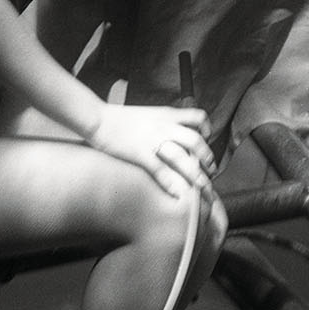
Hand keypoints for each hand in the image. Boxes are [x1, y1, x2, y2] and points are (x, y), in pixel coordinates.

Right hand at [90, 102, 217, 197]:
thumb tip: (173, 132)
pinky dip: (172, 184)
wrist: (97, 118)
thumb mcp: (147, 114)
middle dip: (207, 158)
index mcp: (166, 114)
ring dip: (196, 175)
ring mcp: (153, 140)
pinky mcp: (140, 154)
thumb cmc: (119, 118)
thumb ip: (162, 121)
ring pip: (183, 158)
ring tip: (204, 188)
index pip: (197, 117)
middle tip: (211, 170)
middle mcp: (164, 126)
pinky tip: (178, 195)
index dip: (207, 130)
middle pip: (196, 140)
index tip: (207, 141)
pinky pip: (162, 171)